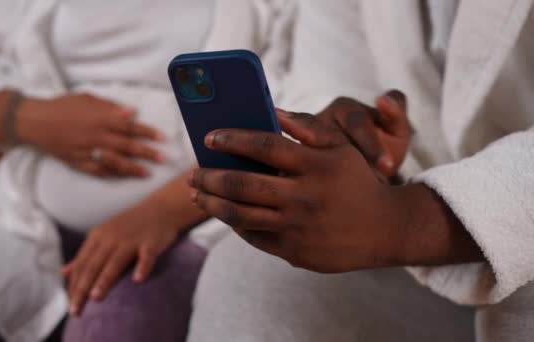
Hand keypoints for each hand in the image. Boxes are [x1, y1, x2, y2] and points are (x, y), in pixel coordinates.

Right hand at [16, 93, 165, 176]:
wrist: (35, 122)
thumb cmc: (63, 106)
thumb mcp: (87, 99)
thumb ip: (111, 107)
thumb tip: (132, 112)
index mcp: (100, 118)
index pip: (130, 127)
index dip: (148, 132)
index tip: (163, 138)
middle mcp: (96, 136)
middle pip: (127, 146)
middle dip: (147, 153)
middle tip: (163, 158)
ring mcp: (87, 151)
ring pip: (115, 162)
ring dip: (133, 168)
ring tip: (148, 173)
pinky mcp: (78, 162)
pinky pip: (99, 171)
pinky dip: (112, 174)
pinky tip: (124, 177)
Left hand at [64, 209, 179, 315]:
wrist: (161, 208)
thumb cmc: (131, 226)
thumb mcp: (103, 236)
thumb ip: (86, 255)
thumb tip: (63, 273)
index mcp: (97, 238)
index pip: (81, 265)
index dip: (74, 286)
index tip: (70, 307)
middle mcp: (111, 238)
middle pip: (93, 266)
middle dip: (82, 289)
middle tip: (75, 312)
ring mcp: (131, 240)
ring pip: (115, 262)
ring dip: (105, 280)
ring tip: (95, 298)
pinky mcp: (150, 242)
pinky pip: (146, 256)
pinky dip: (142, 267)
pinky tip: (138, 280)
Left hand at [187, 98, 408, 272]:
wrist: (386, 229)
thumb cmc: (357, 181)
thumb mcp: (342, 148)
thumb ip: (309, 128)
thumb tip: (272, 111)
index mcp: (315, 165)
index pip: (263, 146)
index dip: (231, 139)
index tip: (209, 138)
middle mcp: (304, 197)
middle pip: (242, 185)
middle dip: (209, 178)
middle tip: (192, 173)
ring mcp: (298, 227)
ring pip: (240, 215)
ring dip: (211, 204)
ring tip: (196, 195)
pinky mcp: (295, 251)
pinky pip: (254, 237)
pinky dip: (234, 224)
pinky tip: (223, 213)